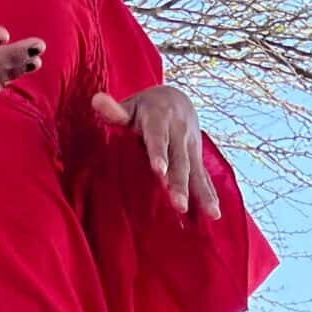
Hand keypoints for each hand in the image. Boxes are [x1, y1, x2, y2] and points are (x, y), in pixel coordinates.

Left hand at [92, 85, 220, 219]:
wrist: (176, 98)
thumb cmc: (144, 107)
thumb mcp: (130, 106)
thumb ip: (115, 110)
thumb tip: (97, 100)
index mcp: (159, 118)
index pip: (158, 137)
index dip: (159, 153)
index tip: (159, 171)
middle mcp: (179, 133)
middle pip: (179, 160)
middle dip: (180, 183)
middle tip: (179, 205)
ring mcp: (191, 146)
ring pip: (195, 171)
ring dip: (201, 193)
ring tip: (210, 214)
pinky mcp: (197, 158)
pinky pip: (203, 176)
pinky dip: (210, 194)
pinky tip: (215, 213)